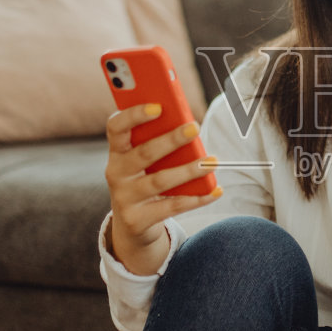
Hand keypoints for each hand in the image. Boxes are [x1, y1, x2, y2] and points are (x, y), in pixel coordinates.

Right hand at [104, 104, 220, 275]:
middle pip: (144, 153)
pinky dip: (196, 199)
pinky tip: (215, 190)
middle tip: (195, 128)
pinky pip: (171, 207)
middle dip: (171, 140)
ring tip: (211, 162)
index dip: (134, 115)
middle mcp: (116, 173)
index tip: (158, 106)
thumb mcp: (143, 159)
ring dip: (188, 170)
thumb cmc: (145, 178)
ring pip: (160, 181)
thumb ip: (157, 141)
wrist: (132, 223)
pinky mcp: (137, 220)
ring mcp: (124, 198)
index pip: (116, 127)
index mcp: (117, 151)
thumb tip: (188, 125)